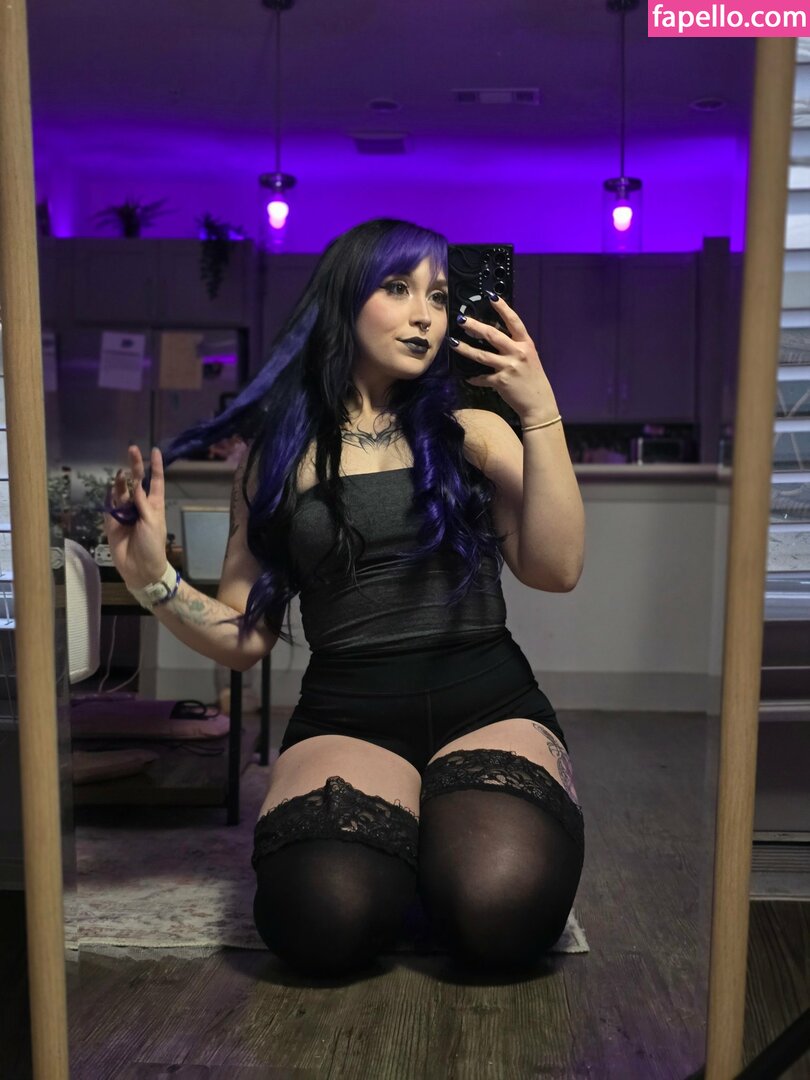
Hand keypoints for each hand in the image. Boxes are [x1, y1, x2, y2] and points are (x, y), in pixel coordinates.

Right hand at [102, 445, 168, 588]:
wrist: (140, 569)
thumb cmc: (152, 546)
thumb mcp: (152, 523)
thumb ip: (143, 504)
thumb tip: (136, 485)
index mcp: (154, 506)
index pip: (156, 482)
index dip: (155, 467)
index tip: (154, 451)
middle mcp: (139, 506)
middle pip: (136, 482)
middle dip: (134, 466)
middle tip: (132, 449)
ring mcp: (125, 514)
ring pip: (121, 493)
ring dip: (120, 482)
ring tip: (120, 473)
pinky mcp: (112, 524)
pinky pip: (109, 508)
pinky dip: (108, 498)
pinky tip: (108, 490)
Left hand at [451, 296, 559, 423]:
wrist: (539, 403)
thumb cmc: (533, 378)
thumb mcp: (529, 357)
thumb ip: (515, 346)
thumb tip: (496, 337)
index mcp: (526, 344)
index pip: (514, 321)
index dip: (503, 308)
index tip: (491, 296)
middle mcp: (517, 353)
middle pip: (492, 335)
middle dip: (475, 326)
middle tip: (461, 319)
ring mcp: (508, 367)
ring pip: (482, 355)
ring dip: (465, 349)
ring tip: (453, 343)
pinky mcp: (500, 381)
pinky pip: (482, 377)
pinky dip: (474, 378)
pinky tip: (467, 377)